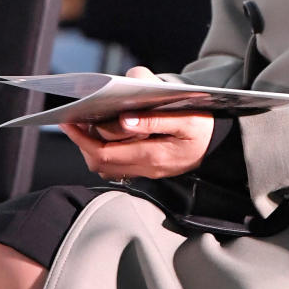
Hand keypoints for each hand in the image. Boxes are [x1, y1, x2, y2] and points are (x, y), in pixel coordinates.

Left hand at [60, 65, 214, 180]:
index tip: (70, 120)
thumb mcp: (186, 116)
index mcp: (155, 156)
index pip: (107, 153)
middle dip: (82, 142)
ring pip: (106, 167)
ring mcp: (146, 172)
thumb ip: (155, 117)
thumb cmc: (202, 124)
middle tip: (72, 120)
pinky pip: (116, 165)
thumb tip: (124, 119)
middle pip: (101, 162)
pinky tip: (102, 132)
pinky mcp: (146, 168)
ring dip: (91, 147)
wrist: (219, 142)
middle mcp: (147, 169)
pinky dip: (103, 150)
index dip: (83, 139)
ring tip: (84, 124)